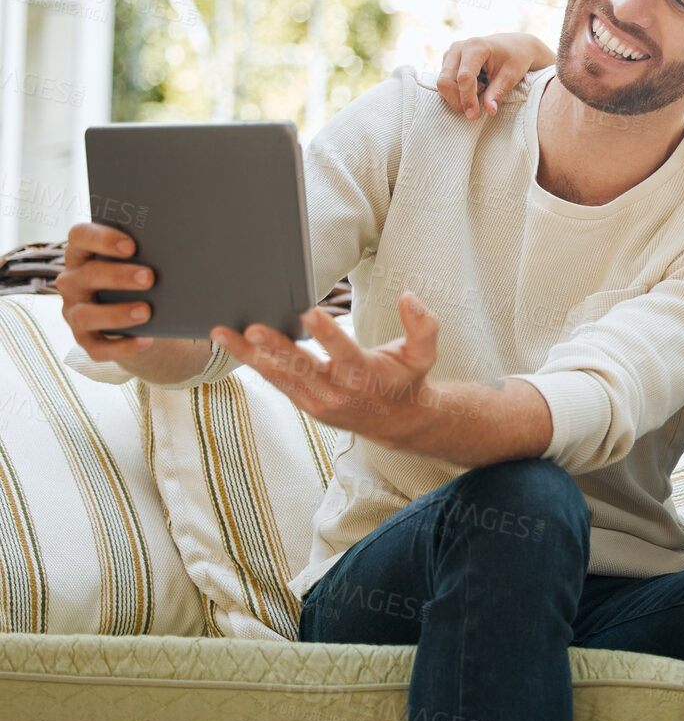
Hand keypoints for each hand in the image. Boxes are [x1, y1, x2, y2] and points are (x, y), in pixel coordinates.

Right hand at [56, 221, 155, 361]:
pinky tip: (146, 340)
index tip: (131, 245)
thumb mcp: (145, 261)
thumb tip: (185, 248)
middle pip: (88, 274)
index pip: (81, 236)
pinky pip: (98, 347)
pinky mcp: (85, 340)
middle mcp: (73, 281)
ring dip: (116, 313)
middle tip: (149, 277)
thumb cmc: (142, 278)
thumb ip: (153, 251)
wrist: (143, 316)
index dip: (102, 238)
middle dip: (118, 276)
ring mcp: (75, 312)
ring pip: (86, 314)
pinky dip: (122, 346)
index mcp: (84, 252)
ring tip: (147, 311)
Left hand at [212, 292, 443, 450]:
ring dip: (249, 355)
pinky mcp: (303, 402)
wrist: (397, 422)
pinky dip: (253, 362)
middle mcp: (338, 391)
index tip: (310, 312)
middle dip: (277, 347)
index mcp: (366, 376)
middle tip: (253, 328)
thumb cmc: (405, 380)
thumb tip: (410, 298)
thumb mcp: (424, 355)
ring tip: (222, 333)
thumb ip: (423, 326)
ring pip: (279, 376)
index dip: (328, 334)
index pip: (345, 354)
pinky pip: (275, 381)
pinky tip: (231, 344)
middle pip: (303, 368)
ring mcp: (317, 400)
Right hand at [436, 33, 555, 118]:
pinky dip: (457, 92)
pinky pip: (445, 83)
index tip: (474, 116)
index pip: (464, 77)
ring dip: (458, 96)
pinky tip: (476, 87)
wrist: (513, 45)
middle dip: (457, 101)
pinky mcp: (448, 61)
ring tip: (482, 89)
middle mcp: (458, 48)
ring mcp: (451, 54)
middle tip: (476, 109)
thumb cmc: (515, 58)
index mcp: (475, 47)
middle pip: (445, 81)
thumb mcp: (511, 76)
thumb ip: (497, 92)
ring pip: (442, 84)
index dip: (467, 99)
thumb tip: (489, 111)